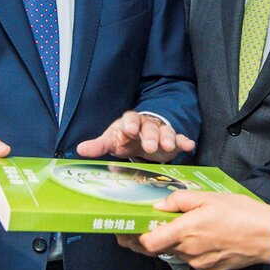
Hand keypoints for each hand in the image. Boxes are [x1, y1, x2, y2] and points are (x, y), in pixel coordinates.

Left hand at [76, 111, 194, 162]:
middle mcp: (146, 125)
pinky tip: (189, 145)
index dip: (129, 124)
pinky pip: (179, 139)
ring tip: (169, 146)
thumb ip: (98, 146)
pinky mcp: (172, 141)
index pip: (130, 119)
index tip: (129, 130)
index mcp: (130, 122)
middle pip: (149, 127)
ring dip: (168, 138)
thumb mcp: (111, 141)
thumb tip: (80, 150)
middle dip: (150, 136)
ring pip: (166, 132)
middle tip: (149, 146)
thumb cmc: (125, 138)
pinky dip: (184, 141)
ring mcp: (161, 132)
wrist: (141, 136)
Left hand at [132, 191, 269, 269]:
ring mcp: (197, 263)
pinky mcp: (207, 269)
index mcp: (185, 231)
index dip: (134, 238)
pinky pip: (190, 258)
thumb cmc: (241, 213)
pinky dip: (188, 248)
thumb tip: (159, 206)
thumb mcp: (209, 197)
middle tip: (146, 224)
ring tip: (182, 224)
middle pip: (158, 248)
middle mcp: (188, 250)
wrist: (267, 236)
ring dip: (172, 240)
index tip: (127, 229)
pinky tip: (201, 235)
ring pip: (174, 252)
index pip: (148, 242)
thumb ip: (180, 200)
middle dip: (150, 236)